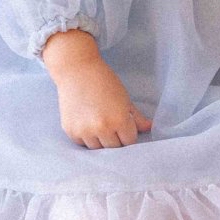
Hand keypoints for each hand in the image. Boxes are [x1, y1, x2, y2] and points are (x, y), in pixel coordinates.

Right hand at [41, 28, 152, 148]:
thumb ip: (136, 117)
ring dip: (100, 140)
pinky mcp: (70, 130)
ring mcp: (84, 131)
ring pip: (97, 148)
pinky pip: (82, 143)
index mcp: (119, 120)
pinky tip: (86, 123)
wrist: (76, 70)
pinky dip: (86, 137)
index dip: (128, 134)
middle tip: (111, 124)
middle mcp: (102, 128)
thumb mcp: (124, 98)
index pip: (129, 141)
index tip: (124, 125)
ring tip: (98, 124)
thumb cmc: (104, 81)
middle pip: (114, 147)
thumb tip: (149, 128)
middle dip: (115, 138)